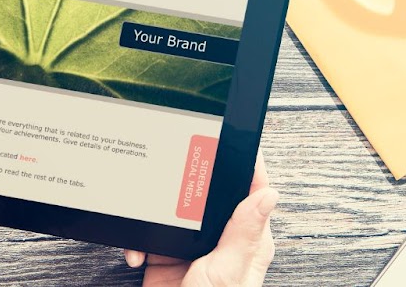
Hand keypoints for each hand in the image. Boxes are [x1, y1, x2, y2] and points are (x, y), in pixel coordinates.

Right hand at [126, 161, 277, 286]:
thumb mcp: (229, 269)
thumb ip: (244, 233)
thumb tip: (268, 194)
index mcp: (245, 239)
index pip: (251, 191)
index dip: (245, 162)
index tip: (232, 136)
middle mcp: (219, 239)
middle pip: (207, 194)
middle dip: (187, 180)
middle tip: (174, 163)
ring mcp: (191, 246)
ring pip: (173, 210)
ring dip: (154, 211)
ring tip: (147, 210)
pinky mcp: (165, 255)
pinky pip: (149, 234)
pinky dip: (137, 240)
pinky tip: (138, 250)